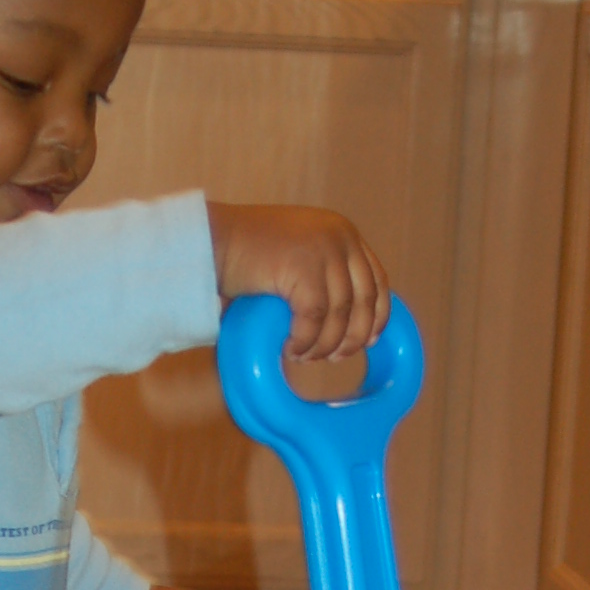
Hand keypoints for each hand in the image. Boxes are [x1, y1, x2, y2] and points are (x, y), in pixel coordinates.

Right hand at [206, 204, 390, 361]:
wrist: (212, 239)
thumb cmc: (246, 252)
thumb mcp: (298, 254)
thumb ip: (323, 273)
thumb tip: (343, 320)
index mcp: (342, 232)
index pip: (376, 278)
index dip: (377, 315)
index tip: (370, 341)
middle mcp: (339, 236)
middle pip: (364, 299)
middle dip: (354, 336)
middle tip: (334, 358)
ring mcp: (323, 249)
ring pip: (339, 314)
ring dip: (324, 344)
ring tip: (305, 357)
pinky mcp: (303, 267)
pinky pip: (314, 319)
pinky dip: (304, 341)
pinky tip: (291, 351)